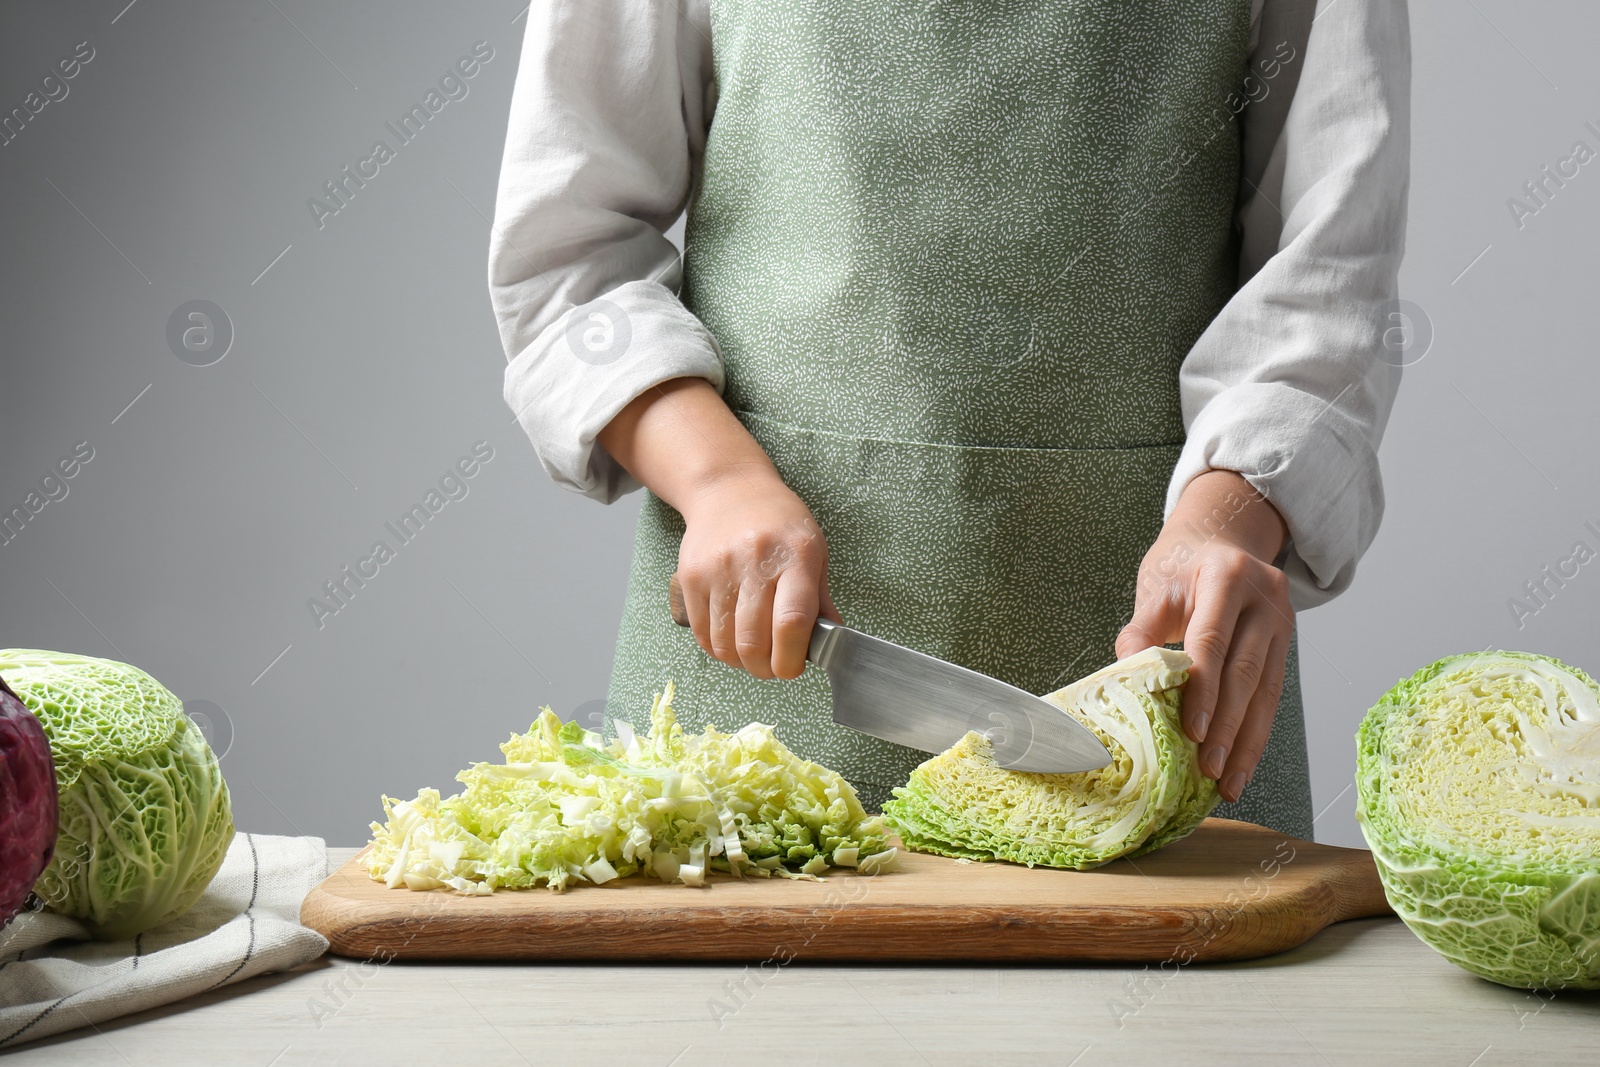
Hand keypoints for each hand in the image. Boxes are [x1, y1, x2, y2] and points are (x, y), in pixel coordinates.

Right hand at [594, 377, 841, 680]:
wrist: (729, 489)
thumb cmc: (779, 523)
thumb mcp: (814, 551)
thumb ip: (821, 600)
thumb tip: (832, 644)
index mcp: (796, 557)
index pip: (791, 622)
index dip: (792, 659)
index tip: (795, 667)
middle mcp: (755, 562)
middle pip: (754, 642)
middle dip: (766, 669)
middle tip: (775, 666)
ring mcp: (718, 570)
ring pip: (725, 645)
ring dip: (742, 663)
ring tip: (754, 654)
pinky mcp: (691, 578)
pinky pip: (702, 635)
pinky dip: (719, 649)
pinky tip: (732, 640)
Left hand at [1115, 470, 1292, 803]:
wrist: (1221, 539)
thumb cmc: (1181, 567)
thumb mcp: (1155, 588)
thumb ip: (1141, 631)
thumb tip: (1128, 677)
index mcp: (1225, 575)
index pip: (1213, 640)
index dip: (1203, 690)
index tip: (1191, 732)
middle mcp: (1264, 596)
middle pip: (1245, 672)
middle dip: (1226, 727)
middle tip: (1208, 769)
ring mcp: (1282, 618)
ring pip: (1267, 691)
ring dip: (1246, 742)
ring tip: (1229, 782)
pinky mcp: (1287, 642)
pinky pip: (1273, 694)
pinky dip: (1255, 731)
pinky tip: (1242, 762)